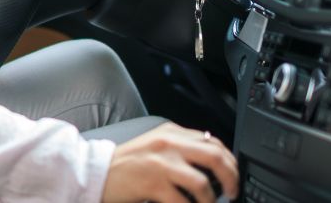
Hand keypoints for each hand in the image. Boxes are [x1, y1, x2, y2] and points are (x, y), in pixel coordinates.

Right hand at [102, 123, 238, 202]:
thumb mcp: (155, 146)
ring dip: (211, 199)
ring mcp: (160, 163)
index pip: (212, 142)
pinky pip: (183, 201)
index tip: (234, 175)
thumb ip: (179, 147)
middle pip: (214, 157)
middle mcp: (168, 144)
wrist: (96, 171)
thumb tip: (212, 159)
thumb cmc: (126, 164)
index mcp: (171, 133)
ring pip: (202, 182)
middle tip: (232, 192)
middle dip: (231, 177)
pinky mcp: (152, 183)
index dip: (230, 160)